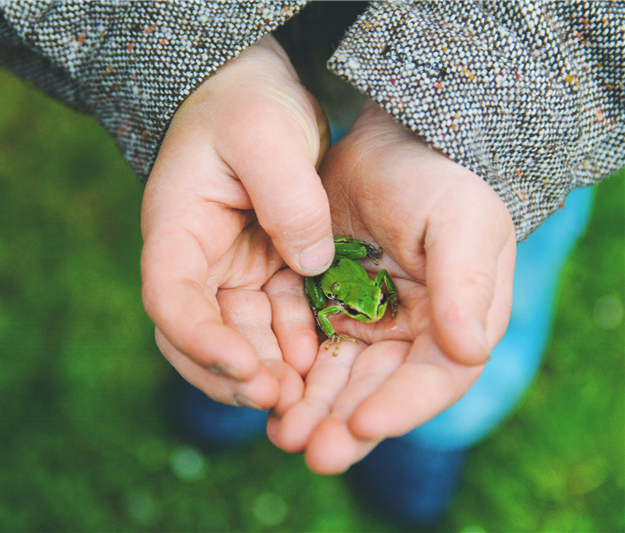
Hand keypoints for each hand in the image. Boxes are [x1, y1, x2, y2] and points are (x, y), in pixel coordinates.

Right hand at [141, 36, 331, 411]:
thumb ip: (287, 196)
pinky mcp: (261, 272)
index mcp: (176, 228)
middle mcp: (194, 261)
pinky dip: (288, 346)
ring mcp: (227, 271)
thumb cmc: (248, 103)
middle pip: (197, 335)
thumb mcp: (266, 134)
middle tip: (274, 398)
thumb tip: (312, 262)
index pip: (170, 298)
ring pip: (235, 338)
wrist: (253, 93)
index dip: (198, 339)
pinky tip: (314, 363)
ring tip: (298, 397)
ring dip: (261, 370)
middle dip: (231, 372)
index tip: (240, 366)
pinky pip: (271, 322)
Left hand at [266, 101, 516, 472]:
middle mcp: (409, 332)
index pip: (432, 379)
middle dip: (344, 422)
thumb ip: (466, 284)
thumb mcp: (461, 221)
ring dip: (311, 409)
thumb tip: (471, 350)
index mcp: (453, 321)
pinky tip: (266, 396)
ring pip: (335, 377)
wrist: (388, 139)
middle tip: (312, 452)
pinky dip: (287, 372)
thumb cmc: (437, 177)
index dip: (400, 406)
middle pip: (376, 390)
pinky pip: (302, 346)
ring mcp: (363, 320)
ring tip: (282, 435)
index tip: (363, 424)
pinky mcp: (323, 303)